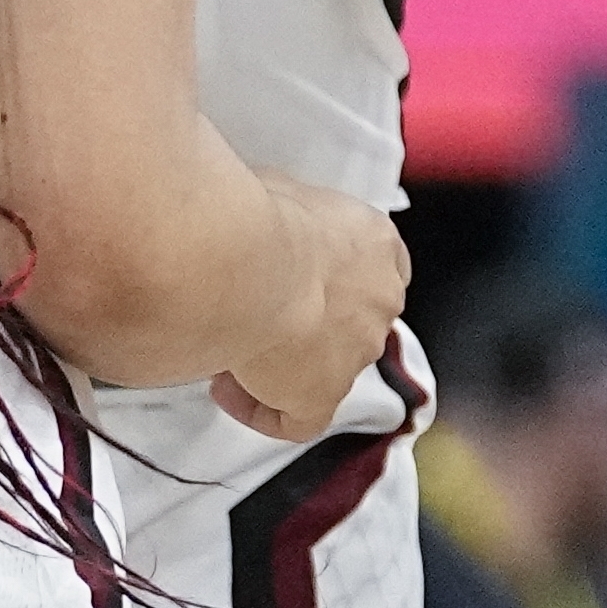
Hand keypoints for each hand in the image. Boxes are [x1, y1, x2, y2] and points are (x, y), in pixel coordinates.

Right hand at [217, 178, 410, 442]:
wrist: (250, 262)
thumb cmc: (258, 215)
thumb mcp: (277, 187)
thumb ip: (284, 208)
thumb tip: (260, 212)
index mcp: (376, 243)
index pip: (375, 265)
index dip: (337, 277)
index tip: (300, 276)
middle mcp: (379, 299)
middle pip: (354, 319)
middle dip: (309, 321)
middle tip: (260, 311)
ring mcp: (356, 353)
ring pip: (327, 368)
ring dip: (284, 361)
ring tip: (233, 347)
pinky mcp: (322, 398)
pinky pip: (296, 420)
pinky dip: (261, 410)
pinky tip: (227, 390)